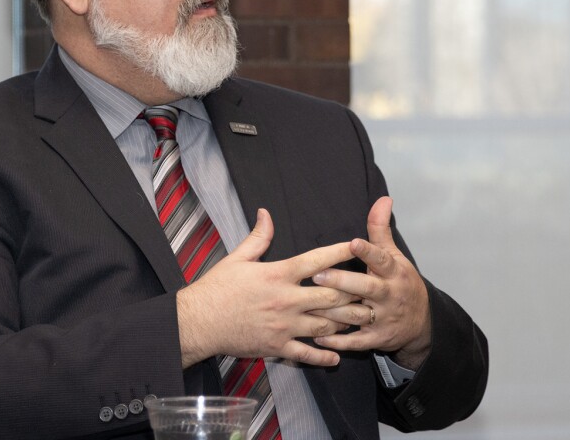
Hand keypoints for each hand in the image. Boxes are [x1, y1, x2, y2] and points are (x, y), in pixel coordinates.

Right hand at [176, 208, 357, 367]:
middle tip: (369, 289)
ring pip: (324, 325)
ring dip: (344, 322)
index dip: (338, 252)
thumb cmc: (217, 287)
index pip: (315, 260)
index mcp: (277, 274)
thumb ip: (258, 237)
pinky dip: (324, 356)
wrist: (199, 321)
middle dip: (352, 293)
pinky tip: (337, 355)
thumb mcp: (238, 257)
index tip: (354, 246)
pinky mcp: (276, 346)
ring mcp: (283, 325)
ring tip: (361, 319)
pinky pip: (306, 354)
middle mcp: (286, 300)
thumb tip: (265, 212)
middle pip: (329, 296)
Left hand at [311, 197, 431, 369]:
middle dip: (343, 282)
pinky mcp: (376, 339)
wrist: (421, 323)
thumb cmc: (400, 282)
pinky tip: (316, 335)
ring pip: (356, 315)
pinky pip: (355, 341)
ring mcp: (383, 318)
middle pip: (366, 288)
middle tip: (318, 275)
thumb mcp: (394, 255)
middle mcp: (389, 295)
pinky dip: (336, 340)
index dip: (368, 252)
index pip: (381, 259)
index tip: (352, 243)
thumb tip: (383, 198)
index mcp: (393, 272)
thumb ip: (381, 229)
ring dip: (333, 312)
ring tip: (309, 305)